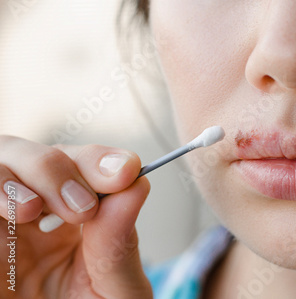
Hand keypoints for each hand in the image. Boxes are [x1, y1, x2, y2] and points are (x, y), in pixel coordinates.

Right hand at [0, 136, 151, 298]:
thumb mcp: (114, 294)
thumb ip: (121, 245)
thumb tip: (137, 185)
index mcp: (77, 219)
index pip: (86, 167)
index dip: (101, 161)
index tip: (124, 172)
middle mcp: (36, 214)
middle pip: (35, 156)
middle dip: (58, 169)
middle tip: (82, 207)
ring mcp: (1, 226)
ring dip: (15, 180)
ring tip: (33, 213)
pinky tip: (10, 230)